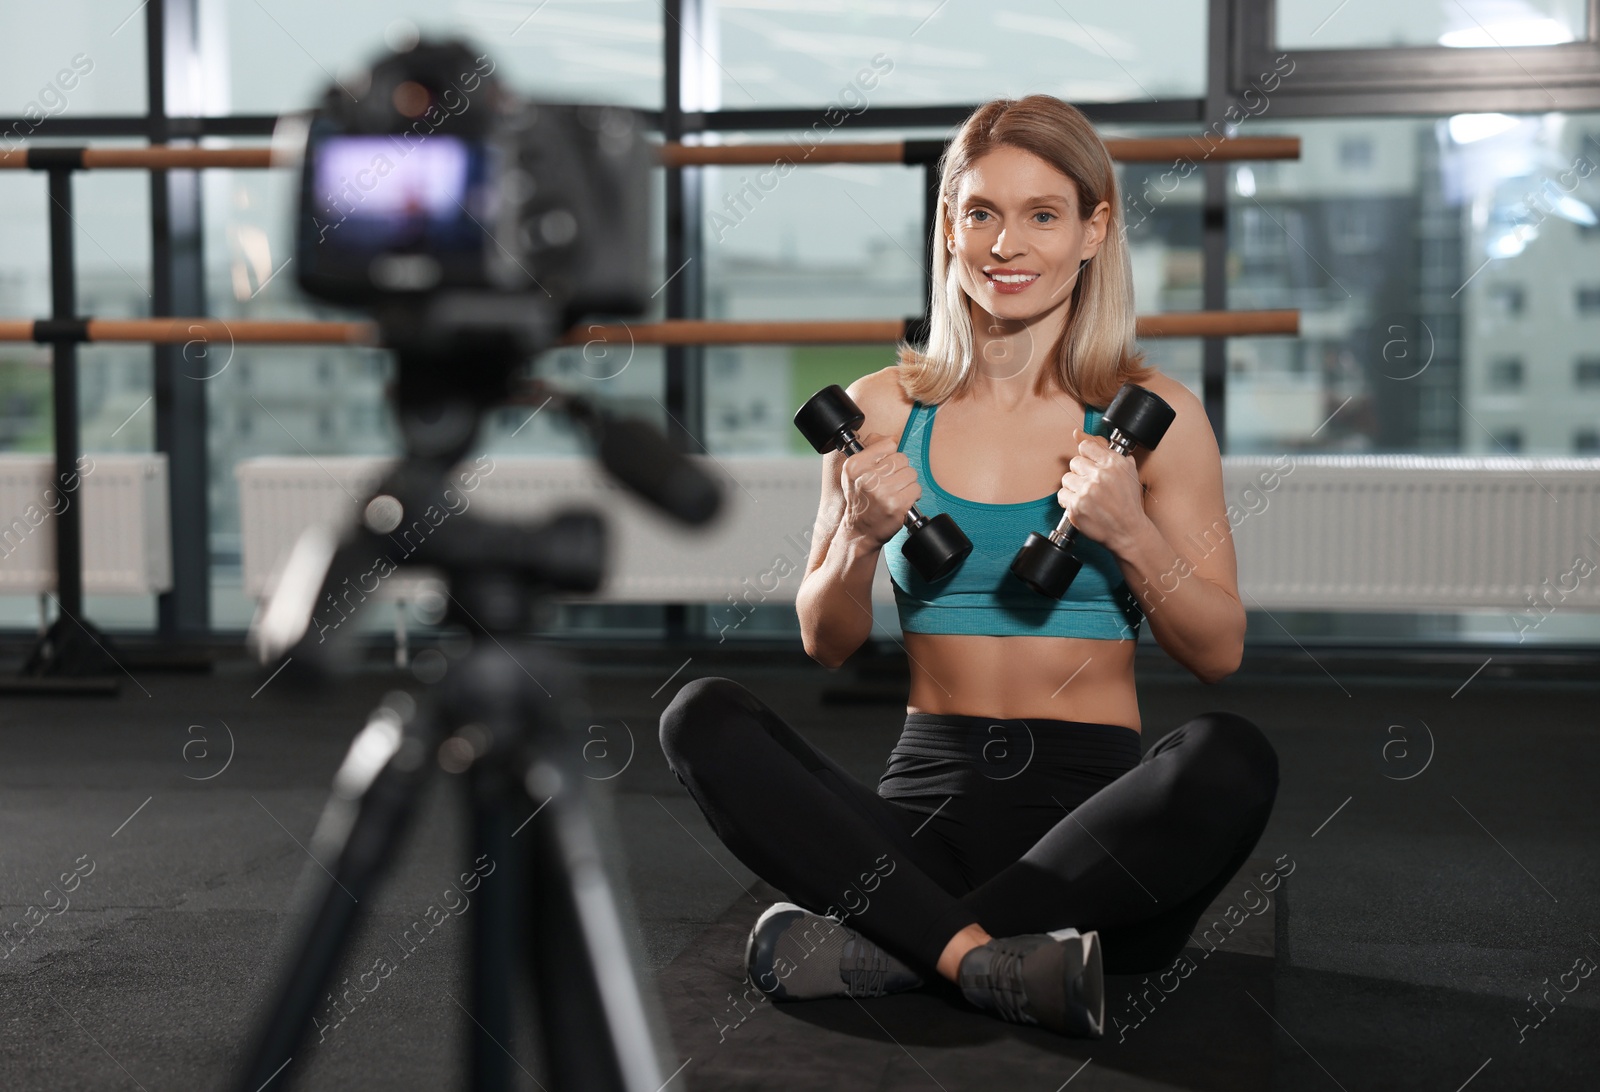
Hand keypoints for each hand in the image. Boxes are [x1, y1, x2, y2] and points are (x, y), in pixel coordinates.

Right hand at [839, 432, 920, 546]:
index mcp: (855, 465)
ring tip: (895, 492)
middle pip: (902, 458)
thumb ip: (871, 449)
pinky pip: (916, 489)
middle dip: (899, 470)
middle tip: (889, 483)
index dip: (889, 455)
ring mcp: (882, 492)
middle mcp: (867, 478)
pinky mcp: (896, 505)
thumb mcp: (854, 472)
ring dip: (907, 483)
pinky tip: (901, 500)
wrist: (860, 531)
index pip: (888, 444)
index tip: (883, 467)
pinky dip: (912, 495)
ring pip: (911, 473)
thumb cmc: (860, 499)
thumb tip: (892, 438)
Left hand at [1056, 427, 1149, 556]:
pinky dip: (1069, 501)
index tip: (1091, 467)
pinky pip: (1062, 495)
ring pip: (1066, 479)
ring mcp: (1088, 491)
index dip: (1087, 457)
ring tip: (1087, 497)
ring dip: (1074, 488)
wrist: (1129, 531)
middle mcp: (1101, 475)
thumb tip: (1077, 433)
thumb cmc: (1127, 501)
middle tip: (1093, 487)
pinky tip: (1082, 506)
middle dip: (1081, 474)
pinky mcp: (1077, 506)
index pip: (1085, 447)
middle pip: (1074, 462)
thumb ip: (1103, 449)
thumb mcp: (1126, 471)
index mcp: (1114, 463)